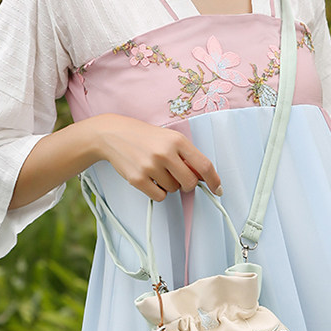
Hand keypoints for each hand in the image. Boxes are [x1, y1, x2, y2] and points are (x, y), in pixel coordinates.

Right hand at [92, 114, 222, 201]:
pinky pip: (159, 196)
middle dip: (186, 184)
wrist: (113, 134)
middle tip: (178, 177)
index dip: (213, 180)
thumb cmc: (145, 137)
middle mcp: (165, 152)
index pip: (204, 165)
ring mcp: (150, 166)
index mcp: (177, 140)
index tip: (217, 188)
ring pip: (173, 190)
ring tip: (157, 170)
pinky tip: (150, 178)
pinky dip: (157, 192)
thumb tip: (203, 177)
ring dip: (169, 185)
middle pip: (189, 183)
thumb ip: (186, 156)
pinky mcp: (138, 179)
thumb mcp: (169, 138)